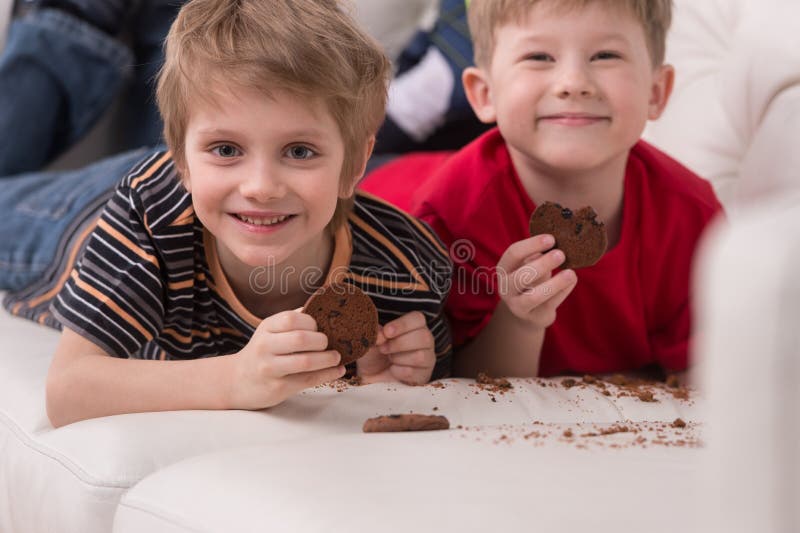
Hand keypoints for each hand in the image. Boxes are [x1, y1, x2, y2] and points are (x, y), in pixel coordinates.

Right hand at [226, 310, 345, 409]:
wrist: (237, 381)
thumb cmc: (263, 352)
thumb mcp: (270, 332)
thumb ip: (293, 321)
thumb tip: (324, 309)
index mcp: (266, 328)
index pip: (291, 319)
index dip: (311, 323)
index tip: (320, 328)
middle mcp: (265, 346)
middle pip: (300, 339)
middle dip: (322, 341)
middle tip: (330, 344)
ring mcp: (270, 368)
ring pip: (306, 361)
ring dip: (328, 359)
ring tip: (336, 357)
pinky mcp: (278, 387)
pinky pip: (308, 380)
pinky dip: (328, 374)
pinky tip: (337, 370)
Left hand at [357, 311, 435, 384]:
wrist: (372, 377)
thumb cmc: (375, 354)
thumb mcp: (371, 341)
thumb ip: (376, 335)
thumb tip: (381, 335)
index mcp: (415, 326)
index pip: (418, 319)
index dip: (402, 324)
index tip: (386, 332)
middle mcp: (425, 341)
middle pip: (423, 337)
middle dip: (399, 343)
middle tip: (383, 348)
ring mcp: (427, 359)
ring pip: (420, 356)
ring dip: (398, 358)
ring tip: (390, 359)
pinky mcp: (423, 376)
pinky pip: (413, 372)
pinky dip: (398, 371)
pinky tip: (393, 370)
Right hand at [497, 234, 577, 328]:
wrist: (528, 311)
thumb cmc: (531, 279)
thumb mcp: (529, 264)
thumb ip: (538, 255)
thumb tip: (558, 242)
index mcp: (504, 268)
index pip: (513, 254)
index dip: (532, 245)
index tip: (551, 238)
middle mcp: (506, 288)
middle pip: (521, 276)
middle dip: (542, 265)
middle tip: (561, 254)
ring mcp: (518, 305)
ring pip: (534, 296)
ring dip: (554, 284)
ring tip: (571, 273)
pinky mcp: (534, 316)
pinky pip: (550, 304)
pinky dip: (563, 291)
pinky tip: (572, 280)